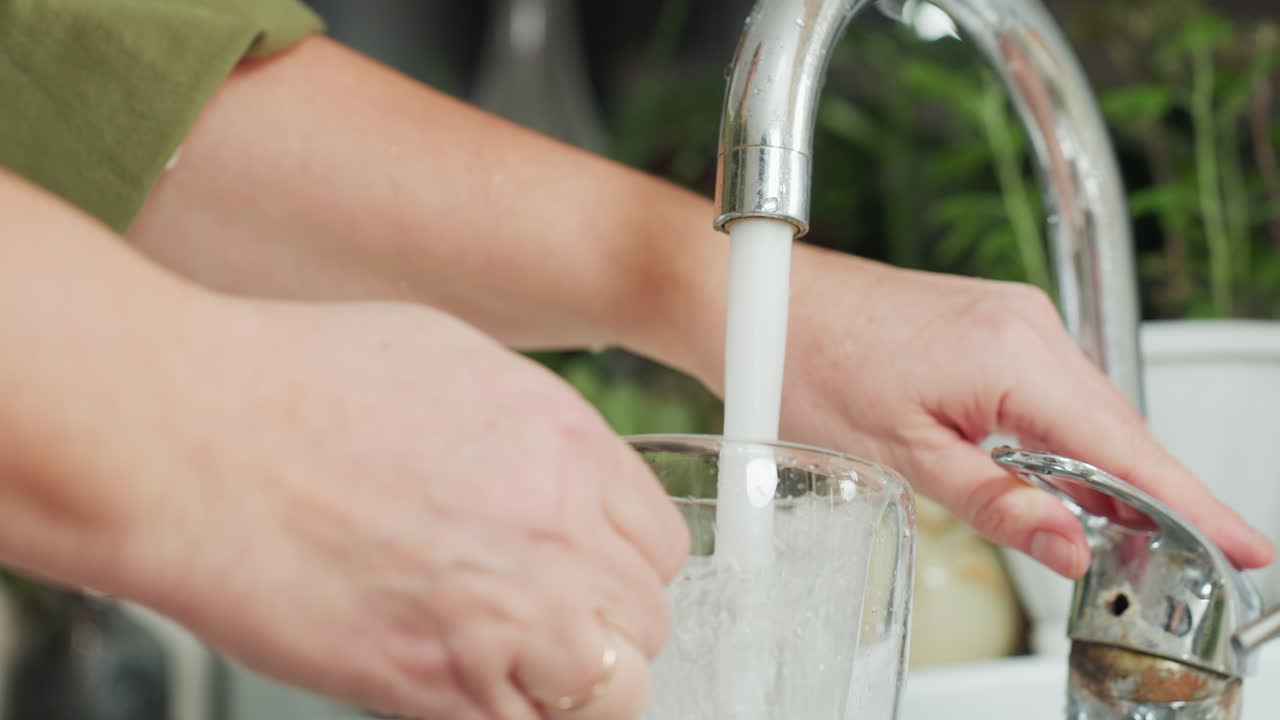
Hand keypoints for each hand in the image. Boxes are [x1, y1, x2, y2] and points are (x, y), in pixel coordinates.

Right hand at [131, 300, 687, 718]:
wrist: (192, 437)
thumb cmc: (295, 386)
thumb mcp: (453, 363)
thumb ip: (532, 432)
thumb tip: (561, 472)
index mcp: (565, 445)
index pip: (663, 544)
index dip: (626, 567)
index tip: (595, 577)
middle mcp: (555, 530)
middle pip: (647, 620)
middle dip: (605, 627)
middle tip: (547, 621)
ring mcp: (506, 614)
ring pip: (612, 691)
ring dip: (574, 684)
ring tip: (513, 662)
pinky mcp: (438, 684)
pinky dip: (510, 712)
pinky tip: (465, 681)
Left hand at [780, 245, 1273, 577]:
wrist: (764, 303)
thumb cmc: (809, 361)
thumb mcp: (901, 456)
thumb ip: (996, 503)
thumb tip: (1069, 546)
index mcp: (1012, 355)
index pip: (1126, 444)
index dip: (1193, 502)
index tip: (1245, 544)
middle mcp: (1026, 325)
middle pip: (1117, 427)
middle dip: (1154, 494)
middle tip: (1186, 561)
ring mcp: (1013, 318)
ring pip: (1088, 410)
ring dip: (1106, 468)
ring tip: (1127, 534)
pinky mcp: (995, 325)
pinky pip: (1056, 390)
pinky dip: (1069, 438)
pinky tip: (1063, 479)